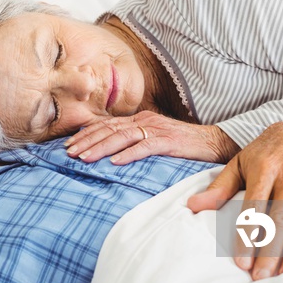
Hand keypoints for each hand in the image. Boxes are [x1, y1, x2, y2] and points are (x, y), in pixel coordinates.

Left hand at [63, 110, 238, 164]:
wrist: (214, 142)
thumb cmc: (182, 144)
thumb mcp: (154, 139)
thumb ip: (134, 142)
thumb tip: (111, 154)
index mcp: (139, 120)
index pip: (106, 125)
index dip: (86, 134)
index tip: (68, 145)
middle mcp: (145, 121)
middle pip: (109, 129)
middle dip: (86, 141)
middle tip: (68, 153)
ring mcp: (157, 129)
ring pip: (122, 137)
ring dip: (101, 148)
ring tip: (84, 158)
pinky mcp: (169, 141)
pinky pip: (146, 146)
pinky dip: (129, 154)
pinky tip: (115, 162)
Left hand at [187, 121, 282, 279]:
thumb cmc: (264, 153)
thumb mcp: (238, 164)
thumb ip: (219, 188)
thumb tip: (192, 206)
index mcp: (264, 168)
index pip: (253, 207)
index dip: (247, 235)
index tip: (241, 261)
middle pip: (280, 218)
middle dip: (270, 250)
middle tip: (261, 275)